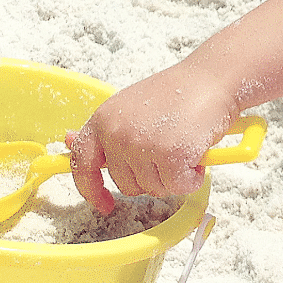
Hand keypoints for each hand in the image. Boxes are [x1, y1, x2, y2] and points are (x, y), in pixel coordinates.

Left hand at [66, 66, 237, 213]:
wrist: (212, 78)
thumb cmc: (178, 92)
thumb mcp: (130, 107)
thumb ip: (106, 130)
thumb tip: (70, 141)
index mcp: (103, 119)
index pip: (82, 163)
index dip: (91, 189)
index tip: (103, 203)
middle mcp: (117, 133)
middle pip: (126, 186)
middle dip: (151, 177)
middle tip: (168, 151)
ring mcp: (142, 145)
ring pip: (154, 189)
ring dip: (174, 176)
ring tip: (184, 145)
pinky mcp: (169, 156)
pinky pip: (179, 187)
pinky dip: (193, 178)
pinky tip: (197, 152)